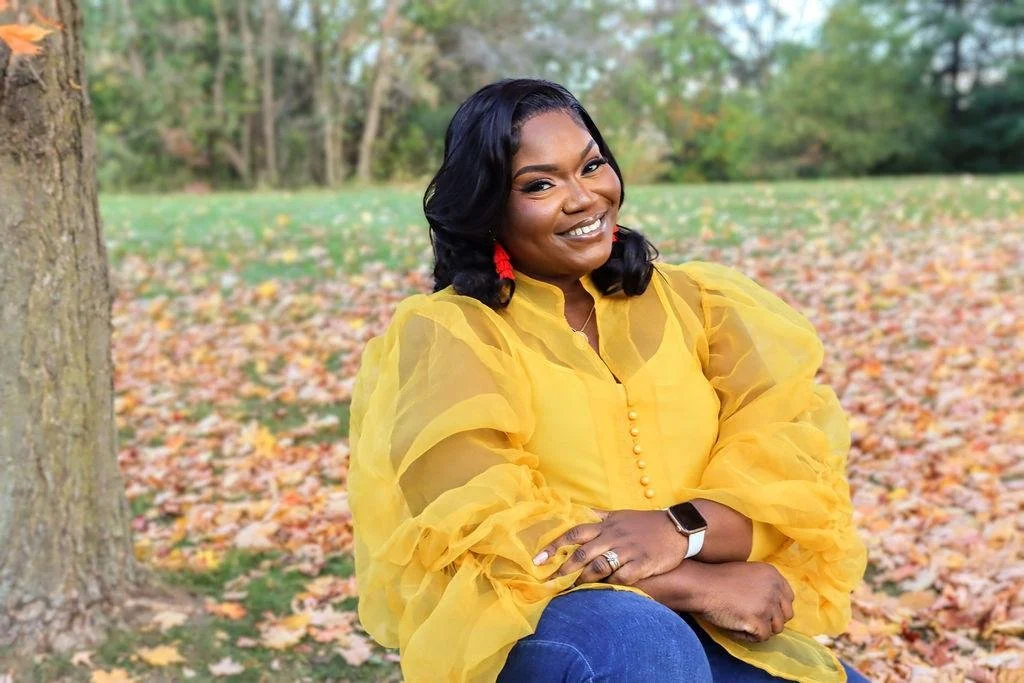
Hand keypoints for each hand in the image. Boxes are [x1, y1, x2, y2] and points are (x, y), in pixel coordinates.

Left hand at [532, 509, 687, 586]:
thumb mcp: (620, 514)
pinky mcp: (643, 563)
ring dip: (583, 579)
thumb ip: (598, 516)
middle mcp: (613, 536)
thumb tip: (578, 510)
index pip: (573, 533)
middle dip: (563, 569)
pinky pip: (622, 576)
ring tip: (571, 590)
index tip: (537, 559)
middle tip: (547, 583)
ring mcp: (628, 550)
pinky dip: (610, 584)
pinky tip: (601, 591)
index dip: (554, 546)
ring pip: (599, 566)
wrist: (677, 527)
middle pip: (582, 553)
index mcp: (605, 525)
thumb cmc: (645, 523)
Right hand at [692, 561, 793, 642]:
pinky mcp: (758, 621)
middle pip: (787, 615)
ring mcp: (767, 605)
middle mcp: (774, 588)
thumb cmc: (717, 579)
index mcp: (773, 574)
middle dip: (772, 620)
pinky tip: (736, 625)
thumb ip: (764, 585)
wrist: (701, 586)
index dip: (777, 607)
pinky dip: (749, 636)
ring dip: (761, 629)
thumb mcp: (747, 572)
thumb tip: (773, 604)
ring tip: (742, 621)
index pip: (789, 598)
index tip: (762, 609)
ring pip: (776, 628)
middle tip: (753, 618)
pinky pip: (762, 638)